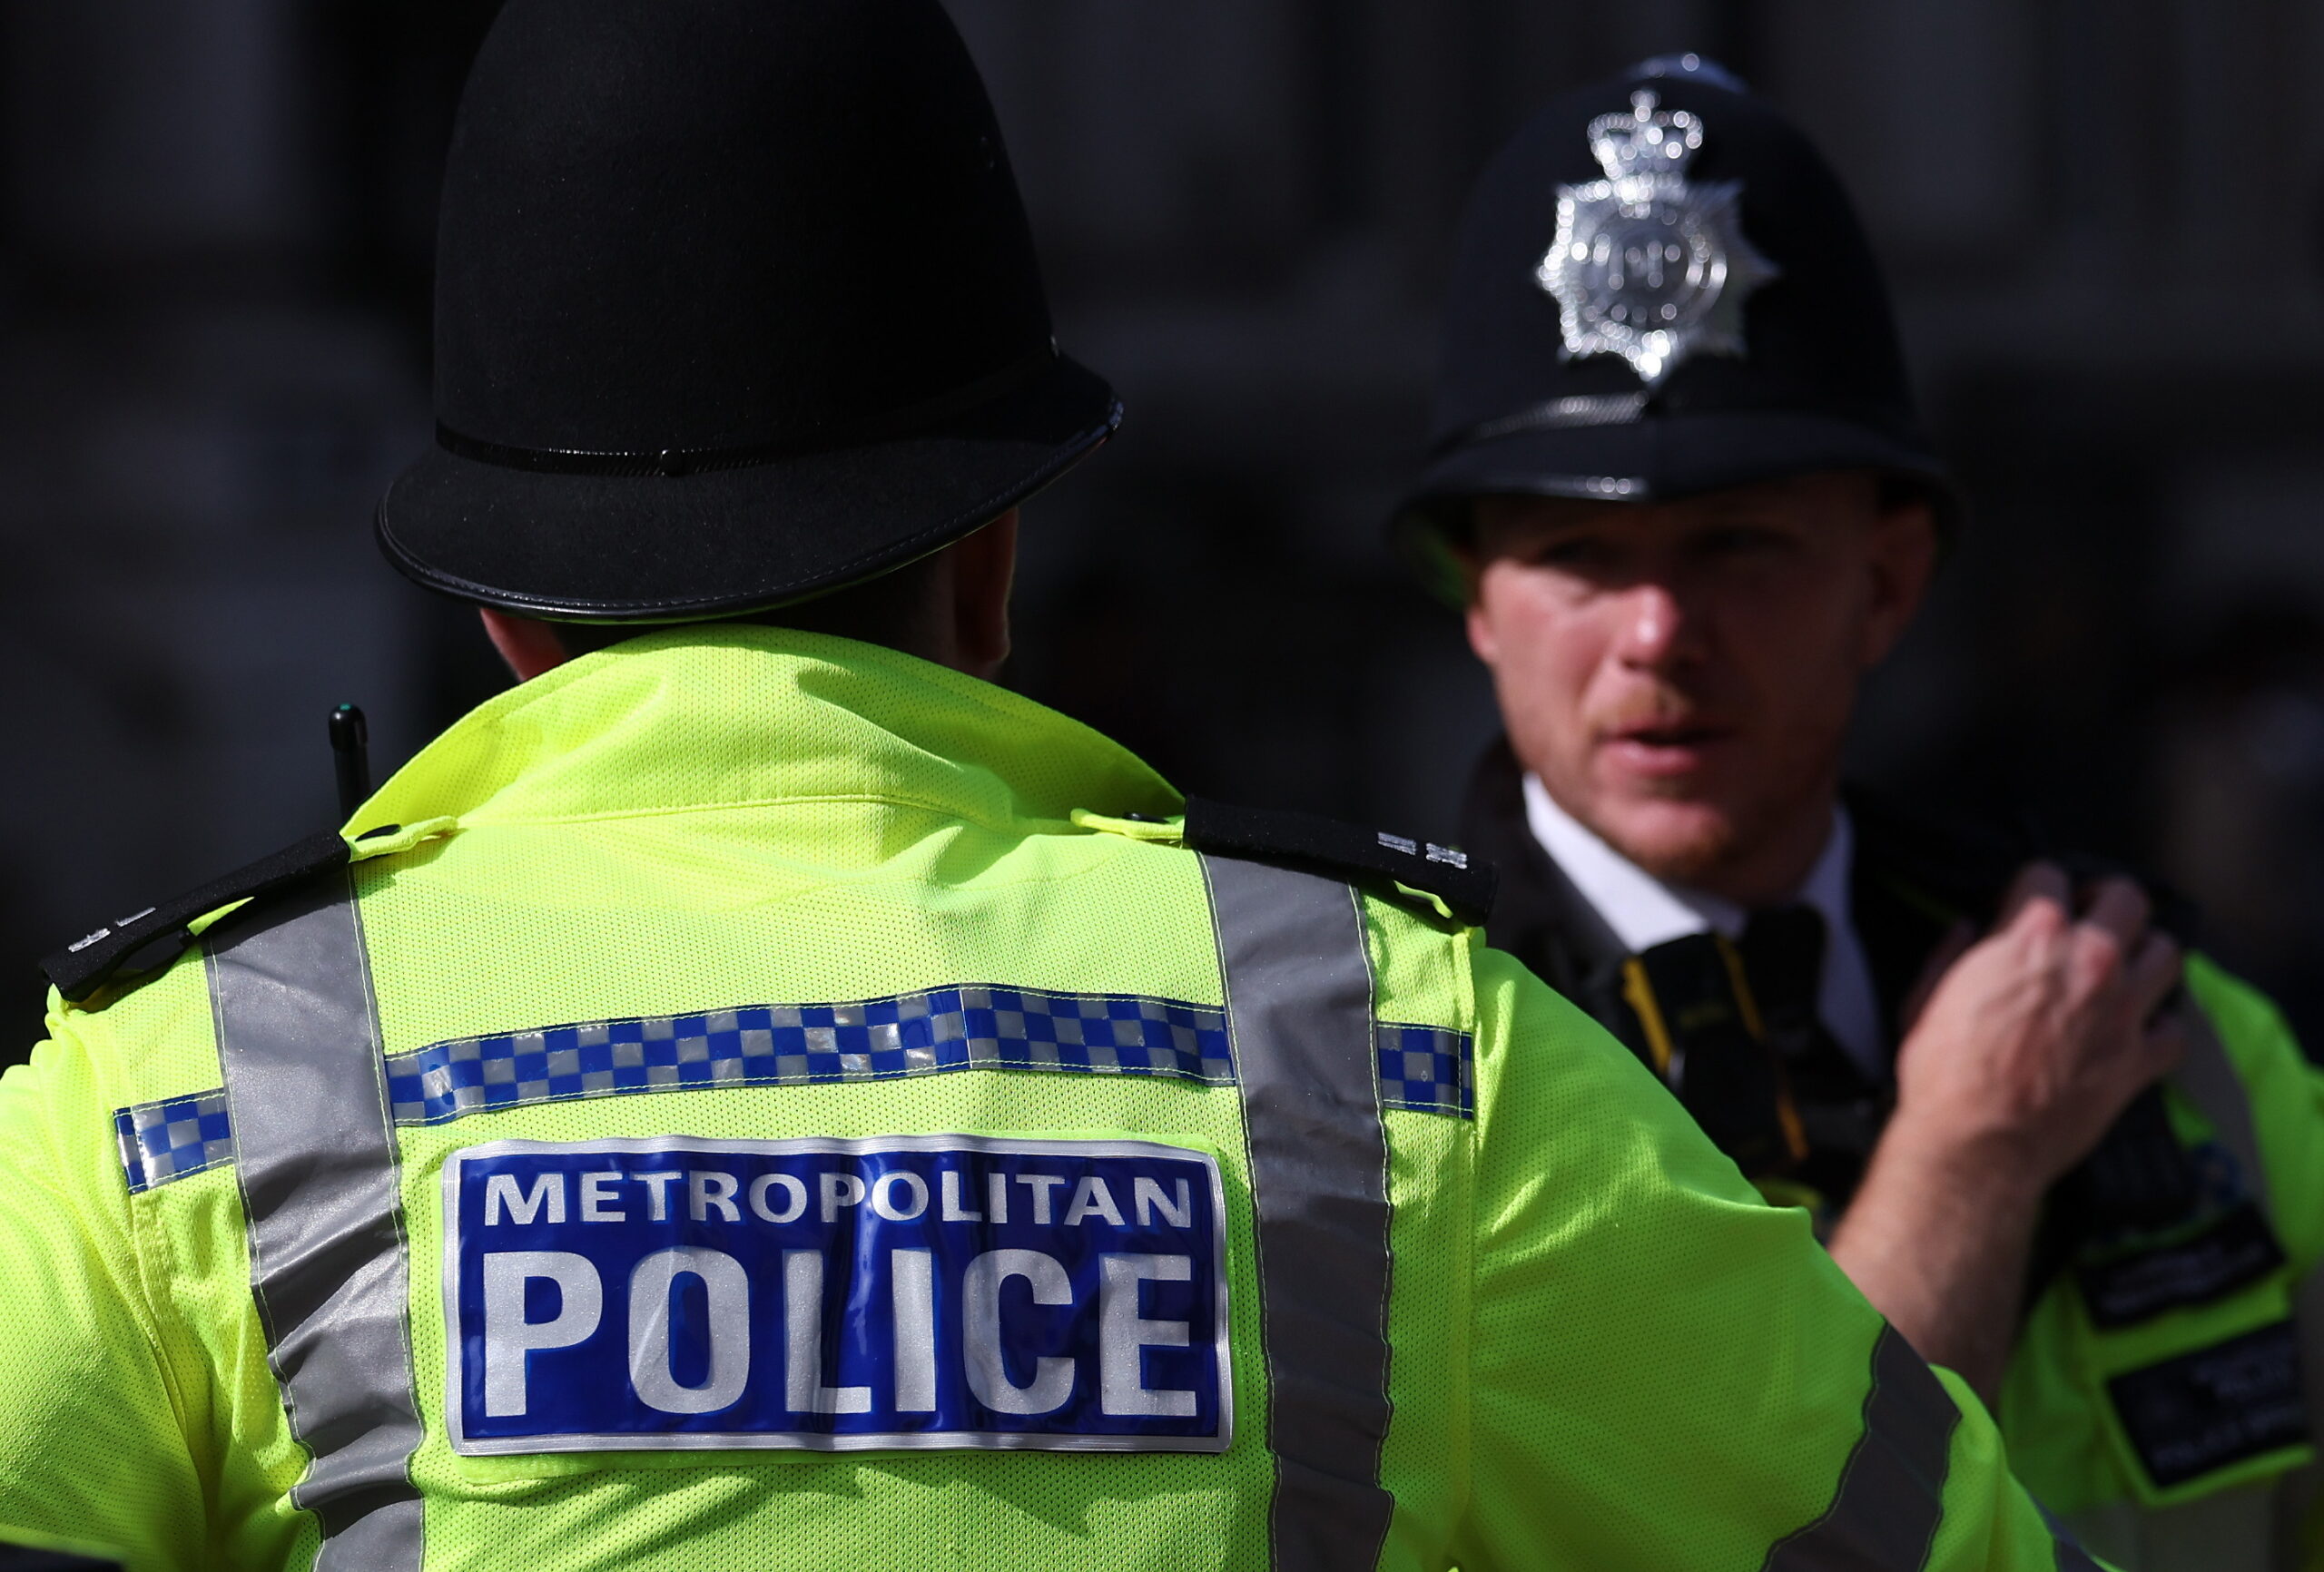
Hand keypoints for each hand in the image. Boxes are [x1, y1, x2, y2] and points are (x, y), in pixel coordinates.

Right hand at [1887, 862, 2186, 1196]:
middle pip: (2129, 897)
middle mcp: (2089, 962)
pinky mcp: (2138, 1059)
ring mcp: (2122, 1011)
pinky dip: (2158, 1028)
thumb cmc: (1942, 1074)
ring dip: (2144, 956)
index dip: (2033, 888)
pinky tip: (2132, 1032)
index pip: (2049, 873)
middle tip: (2088, 921)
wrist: (1975, 1142)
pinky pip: (2175, 1030)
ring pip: (2167, 953)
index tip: (2025, 907)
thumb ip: (1950, 952)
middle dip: (2106, 902)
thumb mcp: (1924, 997)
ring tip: (2121, 970)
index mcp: (2031, 938)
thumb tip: (1965, 928)